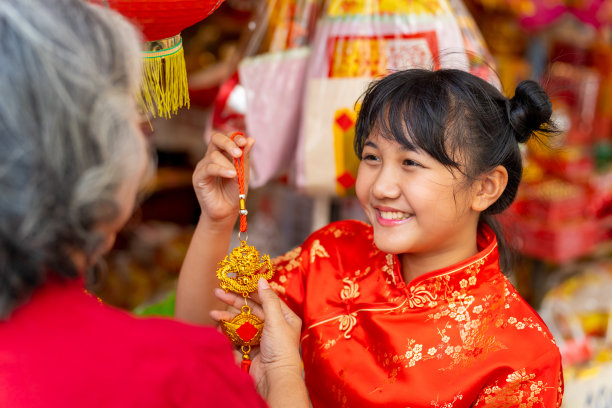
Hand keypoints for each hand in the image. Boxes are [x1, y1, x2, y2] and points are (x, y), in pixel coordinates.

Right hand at [193, 132, 254, 225]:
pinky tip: (231, 175)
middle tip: (238, 153)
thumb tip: (250, 139)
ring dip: (228, 163)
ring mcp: (203, 166)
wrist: (227, 212)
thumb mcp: (243, 173)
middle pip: (215, 139)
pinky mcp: (198, 178)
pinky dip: (221, 170)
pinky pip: (208, 168)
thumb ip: (245, 157)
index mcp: (222, 154)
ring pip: (214, 155)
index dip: (234, 137)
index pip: (225, 137)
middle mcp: (211, 157)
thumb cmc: (234, 193)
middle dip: (228, 143)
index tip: (245, 142)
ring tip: (236, 175)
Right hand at [210, 279, 302, 394]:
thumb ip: (267, 299)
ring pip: (243, 321)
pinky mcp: (251, 347)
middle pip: (252, 308)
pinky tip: (218, 326)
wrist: (274, 378)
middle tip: (218, 292)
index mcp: (285, 317)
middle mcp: (274, 325)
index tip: (236, 282)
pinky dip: (228, 330)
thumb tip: (262, 280)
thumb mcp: (276, 320)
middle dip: (234, 301)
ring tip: (213, 313)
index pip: (266, 298)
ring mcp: (261, 336)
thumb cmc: (280, 348)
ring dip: (228, 316)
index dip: (251, 290)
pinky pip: (238, 335)